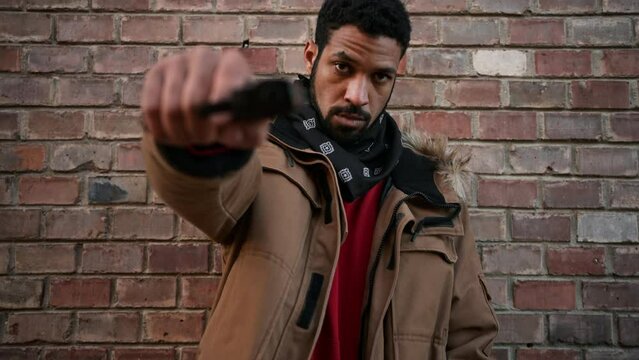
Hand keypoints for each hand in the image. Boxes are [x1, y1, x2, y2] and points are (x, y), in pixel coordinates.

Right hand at [141, 47, 269, 148]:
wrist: (210, 110)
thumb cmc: (234, 117)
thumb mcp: (250, 127)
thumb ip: (249, 129)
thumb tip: (229, 130)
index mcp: (233, 63)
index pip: (227, 78)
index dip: (221, 105)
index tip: (218, 126)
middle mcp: (204, 56)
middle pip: (193, 102)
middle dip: (200, 131)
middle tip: (207, 138)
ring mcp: (177, 62)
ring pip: (171, 109)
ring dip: (182, 134)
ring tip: (192, 137)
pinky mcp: (155, 74)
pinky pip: (151, 109)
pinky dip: (162, 130)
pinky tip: (173, 133)